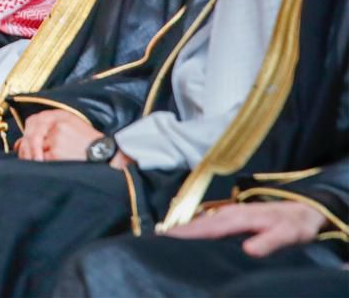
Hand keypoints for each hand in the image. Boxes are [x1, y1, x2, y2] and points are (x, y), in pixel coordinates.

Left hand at [18, 110, 99, 161]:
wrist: (106, 154)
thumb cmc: (88, 143)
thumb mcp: (72, 126)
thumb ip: (47, 130)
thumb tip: (19, 143)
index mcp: (61, 115)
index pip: (33, 121)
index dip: (27, 133)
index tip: (24, 142)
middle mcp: (57, 123)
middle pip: (31, 135)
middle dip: (25, 148)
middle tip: (26, 157)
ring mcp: (56, 138)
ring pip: (34, 148)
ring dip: (32, 157)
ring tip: (38, 164)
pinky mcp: (55, 153)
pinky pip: (40, 159)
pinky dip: (40, 165)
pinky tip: (48, 168)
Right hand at [166, 201, 327, 256]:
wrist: (304, 209)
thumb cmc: (294, 225)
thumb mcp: (287, 235)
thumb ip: (268, 242)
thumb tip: (248, 250)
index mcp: (239, 218)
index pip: (207, 228)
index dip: (187, 234)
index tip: (166, 239)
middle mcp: (230, 213)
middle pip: (198, 223)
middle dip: (177, 231)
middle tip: (156, 241)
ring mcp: (229, 213)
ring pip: (201, 222)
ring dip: (183, 230)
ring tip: (165, 239)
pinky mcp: (231, 217)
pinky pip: (207, 223)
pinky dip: (194, 228)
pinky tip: (187, 235)